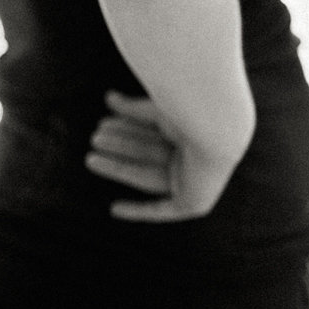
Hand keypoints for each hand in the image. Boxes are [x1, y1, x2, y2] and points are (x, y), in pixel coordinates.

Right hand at [88, 91, 234, 221]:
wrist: (218, 130)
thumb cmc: (193, 113)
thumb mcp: (158, 111)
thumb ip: (133, 109)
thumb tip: (108, 98)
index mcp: (195, 131)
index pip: (154, 133)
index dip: (126, 128)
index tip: (102, 124)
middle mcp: (198, 157)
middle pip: (148, 154)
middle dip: (119, 147)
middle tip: (94, 139)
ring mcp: (197, 181)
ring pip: (148, 176)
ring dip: (119, 168)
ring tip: (90, 158)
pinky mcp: (195, 202)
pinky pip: (162, 210)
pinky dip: (138, 211)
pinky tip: (115, 209)